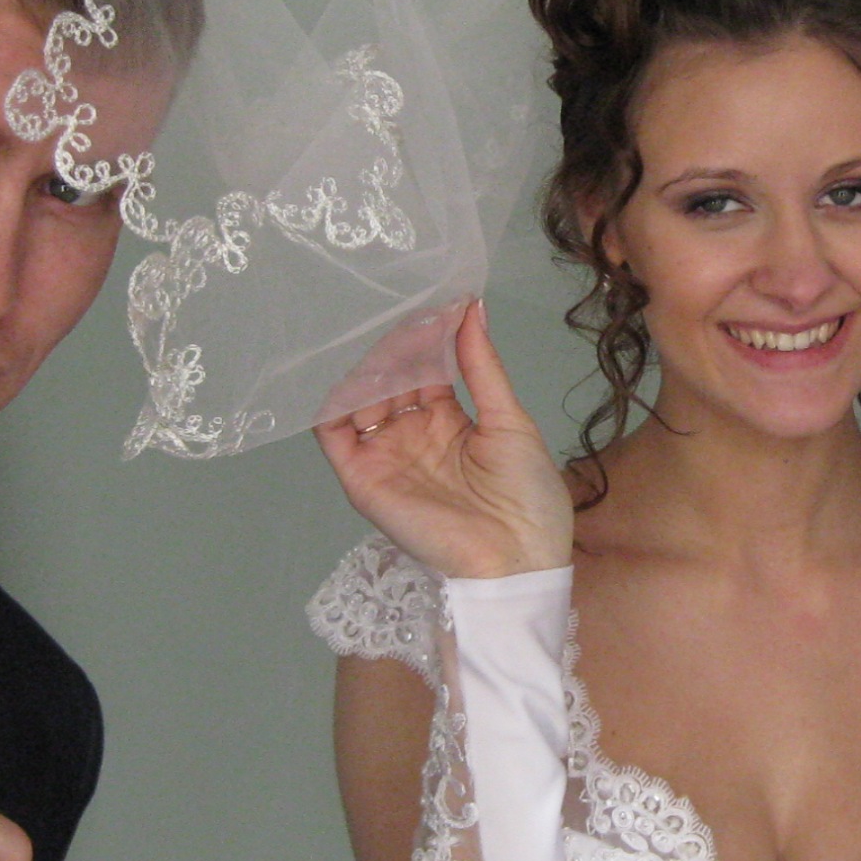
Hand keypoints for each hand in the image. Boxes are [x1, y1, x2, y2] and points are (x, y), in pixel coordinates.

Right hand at [316, 300, 574, 577]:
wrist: (517, 560)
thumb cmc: (526, 495)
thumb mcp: (509, 420)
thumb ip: (482, 365)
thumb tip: (473, 307)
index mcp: (449, 421)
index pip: (424, 367)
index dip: (427, 337)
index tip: (435, 301)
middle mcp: (412, 435)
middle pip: (390, 378)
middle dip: (397, 347)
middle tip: (408, 317)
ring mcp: (385, 455)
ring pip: (361, 398)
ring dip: (371, 368)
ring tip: (392, 347)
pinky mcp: (362, 479)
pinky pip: (334, 433)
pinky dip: (336, 401)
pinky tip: (357, 376)